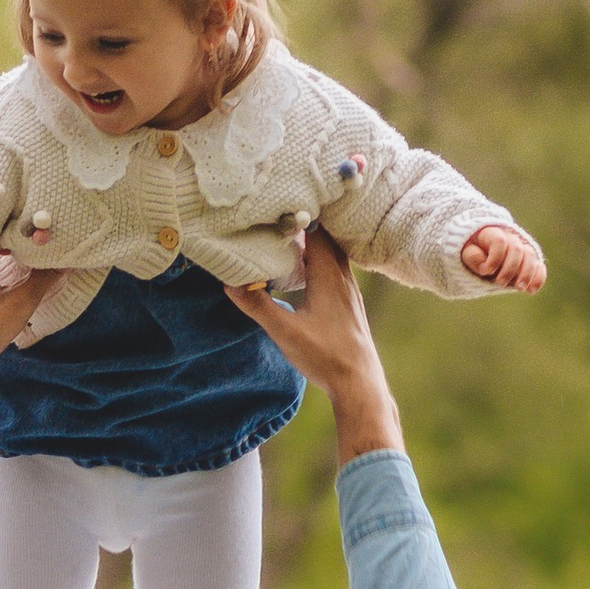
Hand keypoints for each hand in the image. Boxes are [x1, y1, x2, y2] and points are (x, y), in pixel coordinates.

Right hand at [223, 226, 402, 460]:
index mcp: (329, 275)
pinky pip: (336, 268)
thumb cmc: (325, 356)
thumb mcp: (285, 332)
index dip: (299, 215)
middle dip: (305, 224)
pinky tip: (308, 270)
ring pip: (333, 253)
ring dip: (314, 243)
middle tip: (280, 216)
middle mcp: (343, 276)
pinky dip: (321, 260)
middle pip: (326, 237)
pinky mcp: (350, 302)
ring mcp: (349, 289)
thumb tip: (231, 285)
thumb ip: (258, 307)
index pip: (317, 230)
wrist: (359, 382)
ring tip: (291, 237)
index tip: (278, 206)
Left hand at [460, 219, 544, 292]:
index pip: (500, 241)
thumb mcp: (466, 253)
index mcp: (494, 233)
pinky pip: (539, 266)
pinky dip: (538, 278)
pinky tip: (532, 290)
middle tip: (500, 283)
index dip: (494, 257)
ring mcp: (523, 249)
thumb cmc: (473, 253)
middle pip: (517, 249)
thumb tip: (485, 266)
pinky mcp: (530, 261)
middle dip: (510, 268)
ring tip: (520, 289)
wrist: (482, 253)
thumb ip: (472, 256)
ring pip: (531, 256)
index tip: (484, 272)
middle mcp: (511, 238)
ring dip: (527, 273)